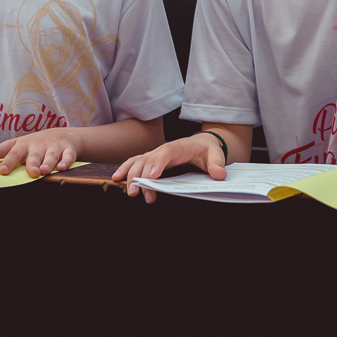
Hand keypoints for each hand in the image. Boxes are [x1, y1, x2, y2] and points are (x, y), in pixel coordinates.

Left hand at [0, 130, 79, 177]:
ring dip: (48, 163)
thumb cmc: (34, 144)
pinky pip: (68, 156)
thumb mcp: (17, 144)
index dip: (8, 161)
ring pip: (51, 155)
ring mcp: (54, 148)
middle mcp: (38, 146)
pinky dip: (66, 161)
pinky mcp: (68, 150)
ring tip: (43, 171)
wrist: (61, 135)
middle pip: (34, 155)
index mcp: (24, 145)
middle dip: (32, 163)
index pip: (14, 153)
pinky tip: (62, 168)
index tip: (2, 171)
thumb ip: (1, 151)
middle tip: (31, 172)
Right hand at [111, 132, 226, 203]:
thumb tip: (219, 175)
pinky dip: (125, 169)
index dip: (157, 164)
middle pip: (148, 160)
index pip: (165, 154)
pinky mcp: (151, 160)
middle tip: (138, 194)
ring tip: (128, 191)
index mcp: (178, 147)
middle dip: (141, 176)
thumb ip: (217, 164)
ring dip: (130, 175)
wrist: (202, 143)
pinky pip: (135, 163)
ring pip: (138, 161)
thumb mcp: (215, 154)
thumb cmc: (207, 149)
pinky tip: (117, 179)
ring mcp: (155, 154)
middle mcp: (163, 149)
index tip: (152, 177)